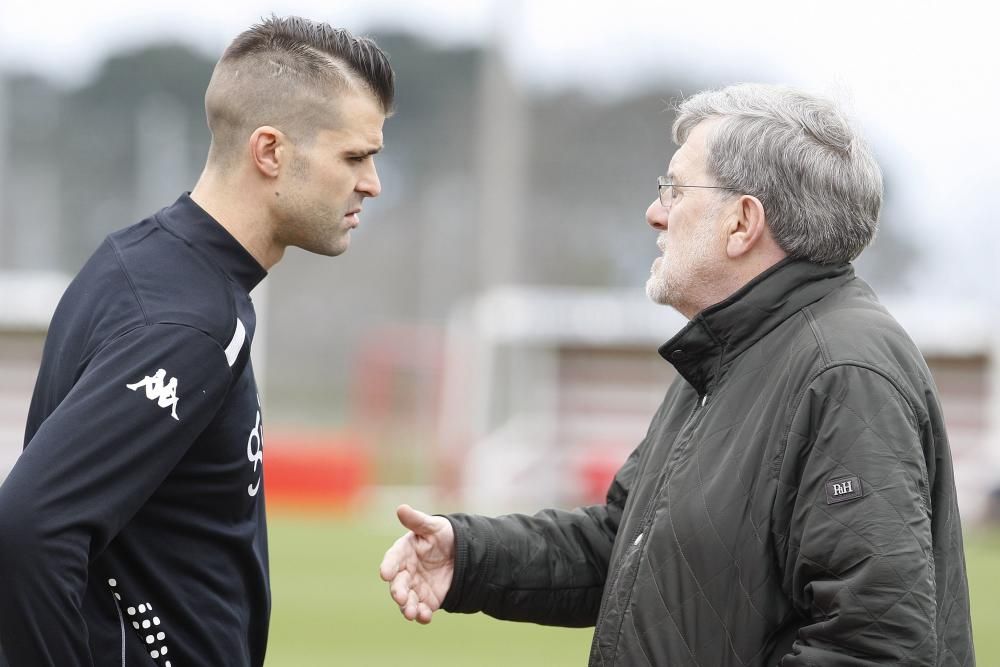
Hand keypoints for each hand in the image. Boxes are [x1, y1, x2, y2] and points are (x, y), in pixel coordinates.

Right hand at [378, 504, 454, 623]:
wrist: (463, 554)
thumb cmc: (444, 535)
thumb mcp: (434, 526)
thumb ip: (417, 521)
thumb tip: (401, 508)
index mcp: (404, 551)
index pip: (393, 558)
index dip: (388, 565)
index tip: (385, 573)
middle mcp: (406, 571)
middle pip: (398, 583)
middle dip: (398, 591)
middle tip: (401, 598)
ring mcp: (416, 586)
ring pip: (407, 600)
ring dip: (407, 607)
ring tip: (412, 613)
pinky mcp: (427, 599)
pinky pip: (422, 609)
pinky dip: (421, 615)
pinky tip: (425, 617)